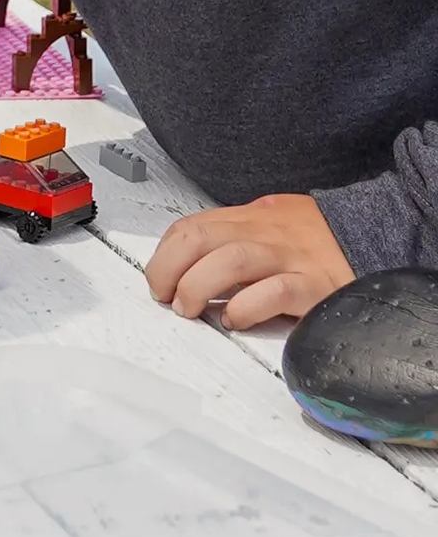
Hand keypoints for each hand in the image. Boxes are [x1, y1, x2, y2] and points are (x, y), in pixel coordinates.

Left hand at [146, 193, 354, 329]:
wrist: (377, 234)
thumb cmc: (319, 236)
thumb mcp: (272, 223)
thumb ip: (236, 236)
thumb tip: (192, 262)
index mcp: (252, 217)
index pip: (192, 226)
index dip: (165, 254)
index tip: (158, 280)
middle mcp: (266, 233)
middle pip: (201, 238)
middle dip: (168, 267)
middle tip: (164, 296)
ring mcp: (290, 258)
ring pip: (231, 260)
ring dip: (198, 286)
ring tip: (188, 309)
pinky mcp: (314, 286)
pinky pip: (274, 291)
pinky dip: (246, 306)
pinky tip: (234, 319)